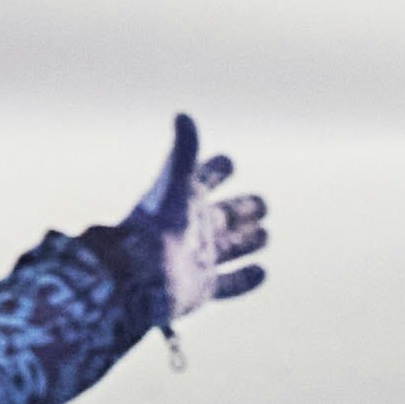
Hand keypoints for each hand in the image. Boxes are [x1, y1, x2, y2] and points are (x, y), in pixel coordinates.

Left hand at [109, 112, 267, 342]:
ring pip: (230, 248)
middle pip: (224, 216)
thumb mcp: (174, 185)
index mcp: (184, 202)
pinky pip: (230, 284)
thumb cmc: (156, 228)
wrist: (140, 277)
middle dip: (242, 209)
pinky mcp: (203, 288)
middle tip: (260, 204)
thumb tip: (183, 115)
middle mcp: (193, 229)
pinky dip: (246, 279)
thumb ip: (184, 152)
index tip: (227, 162)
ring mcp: (199, 259)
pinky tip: (261, 271)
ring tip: (264, 234)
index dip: (216, 169)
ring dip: (248, 241)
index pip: (203, 179)